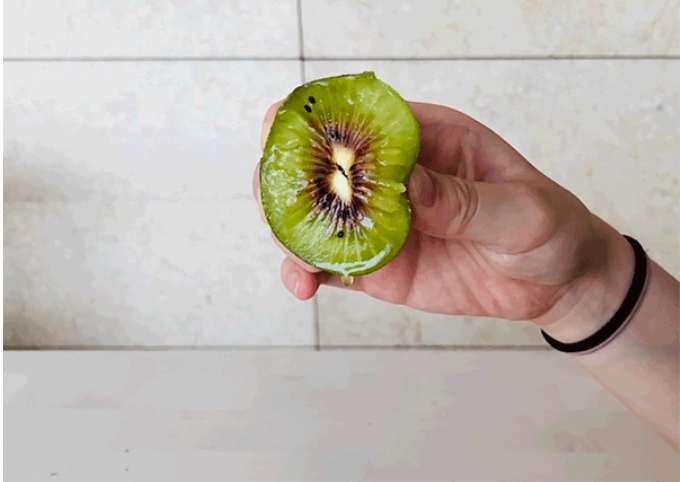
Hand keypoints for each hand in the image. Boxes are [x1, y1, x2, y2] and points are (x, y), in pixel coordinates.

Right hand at [253, 101, 612, 325]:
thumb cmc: (548, 227)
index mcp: (426, 139)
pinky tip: (303, 286)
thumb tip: (407, 186)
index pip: (361, 118)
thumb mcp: (521, 211)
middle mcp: (394, 176)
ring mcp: (382, 222)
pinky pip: (334, 264)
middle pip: (322, 166)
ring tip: (291, 254)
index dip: (317, 122)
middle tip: (274, 202)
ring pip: (318, 216)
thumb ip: (464, 200)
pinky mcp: (380, 265)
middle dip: (288, 178)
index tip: (284, 138)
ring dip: (290, 230)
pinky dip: (310, 272)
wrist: (557, 283)